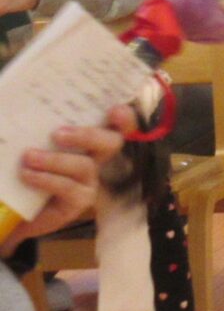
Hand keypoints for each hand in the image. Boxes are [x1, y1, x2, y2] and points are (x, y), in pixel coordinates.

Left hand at [4, 109, 133, 254]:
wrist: (13, 203)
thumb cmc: (22, 166)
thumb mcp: (30, 141)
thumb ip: (39, 128)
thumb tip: (30, 107)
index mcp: (88, 138)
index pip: (116, 124)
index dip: (124, 117)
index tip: (114, 111)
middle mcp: (95, 157)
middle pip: (111, 142)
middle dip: (89, 135)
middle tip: (58, 134)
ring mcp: (89, 180)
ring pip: (86, 166)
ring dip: (56, 160)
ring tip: (29, 157)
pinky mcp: (79, 201)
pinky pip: (69, 188)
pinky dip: (48, 180)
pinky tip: (28, 175)